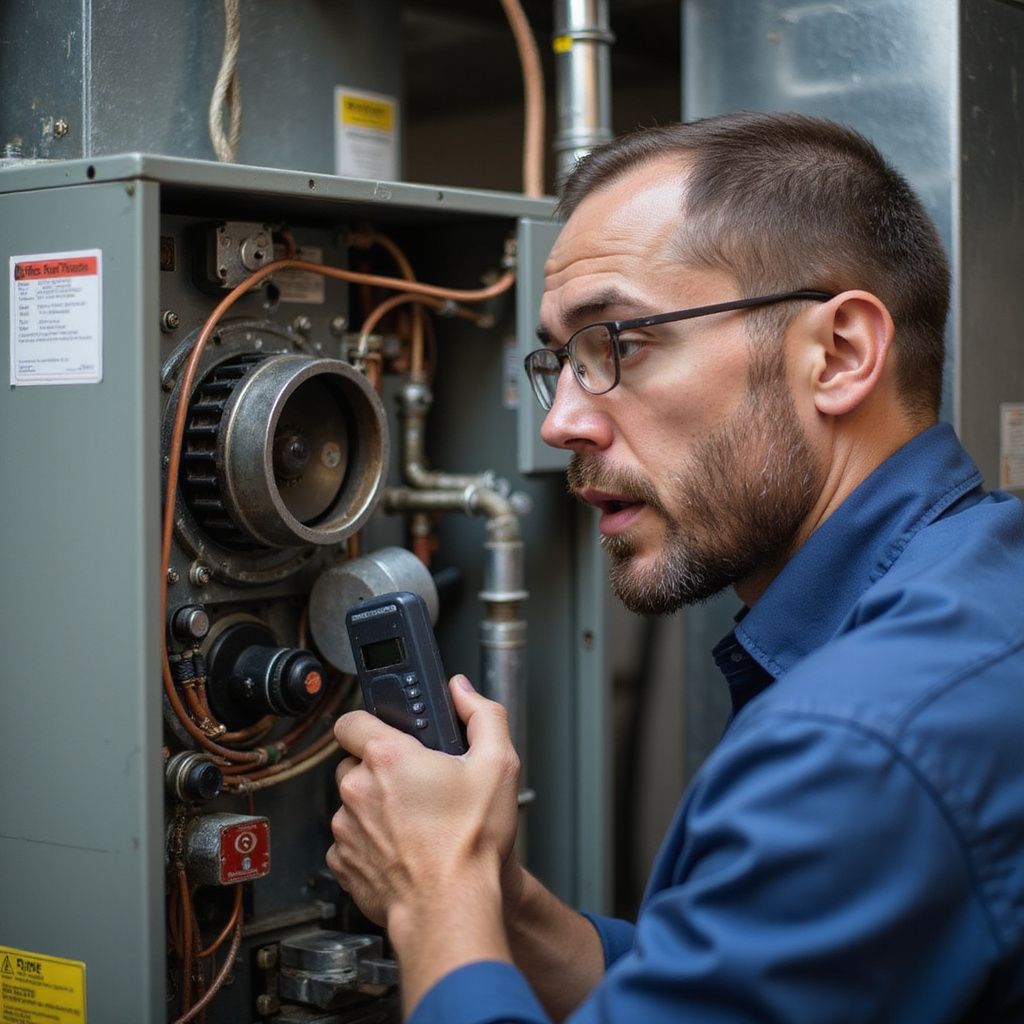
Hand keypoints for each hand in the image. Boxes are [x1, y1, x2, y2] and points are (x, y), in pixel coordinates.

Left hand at [326, 675, 520, 933]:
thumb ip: (482, 715)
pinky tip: (402, 848)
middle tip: (414, 781)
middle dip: (379, 767)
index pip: (352, 719)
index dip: (369, 722)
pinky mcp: (343, 863)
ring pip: (352, 802)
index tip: (387, 731)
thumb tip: (462, 691)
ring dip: (374, 806)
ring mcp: (346, 828)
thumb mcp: (498, 765)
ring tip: (413, 821)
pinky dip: (369, 842)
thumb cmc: (470, 845)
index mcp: (388, 757)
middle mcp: (357, 789)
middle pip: (354, 761)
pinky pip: (350, 840)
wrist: (452, 909)